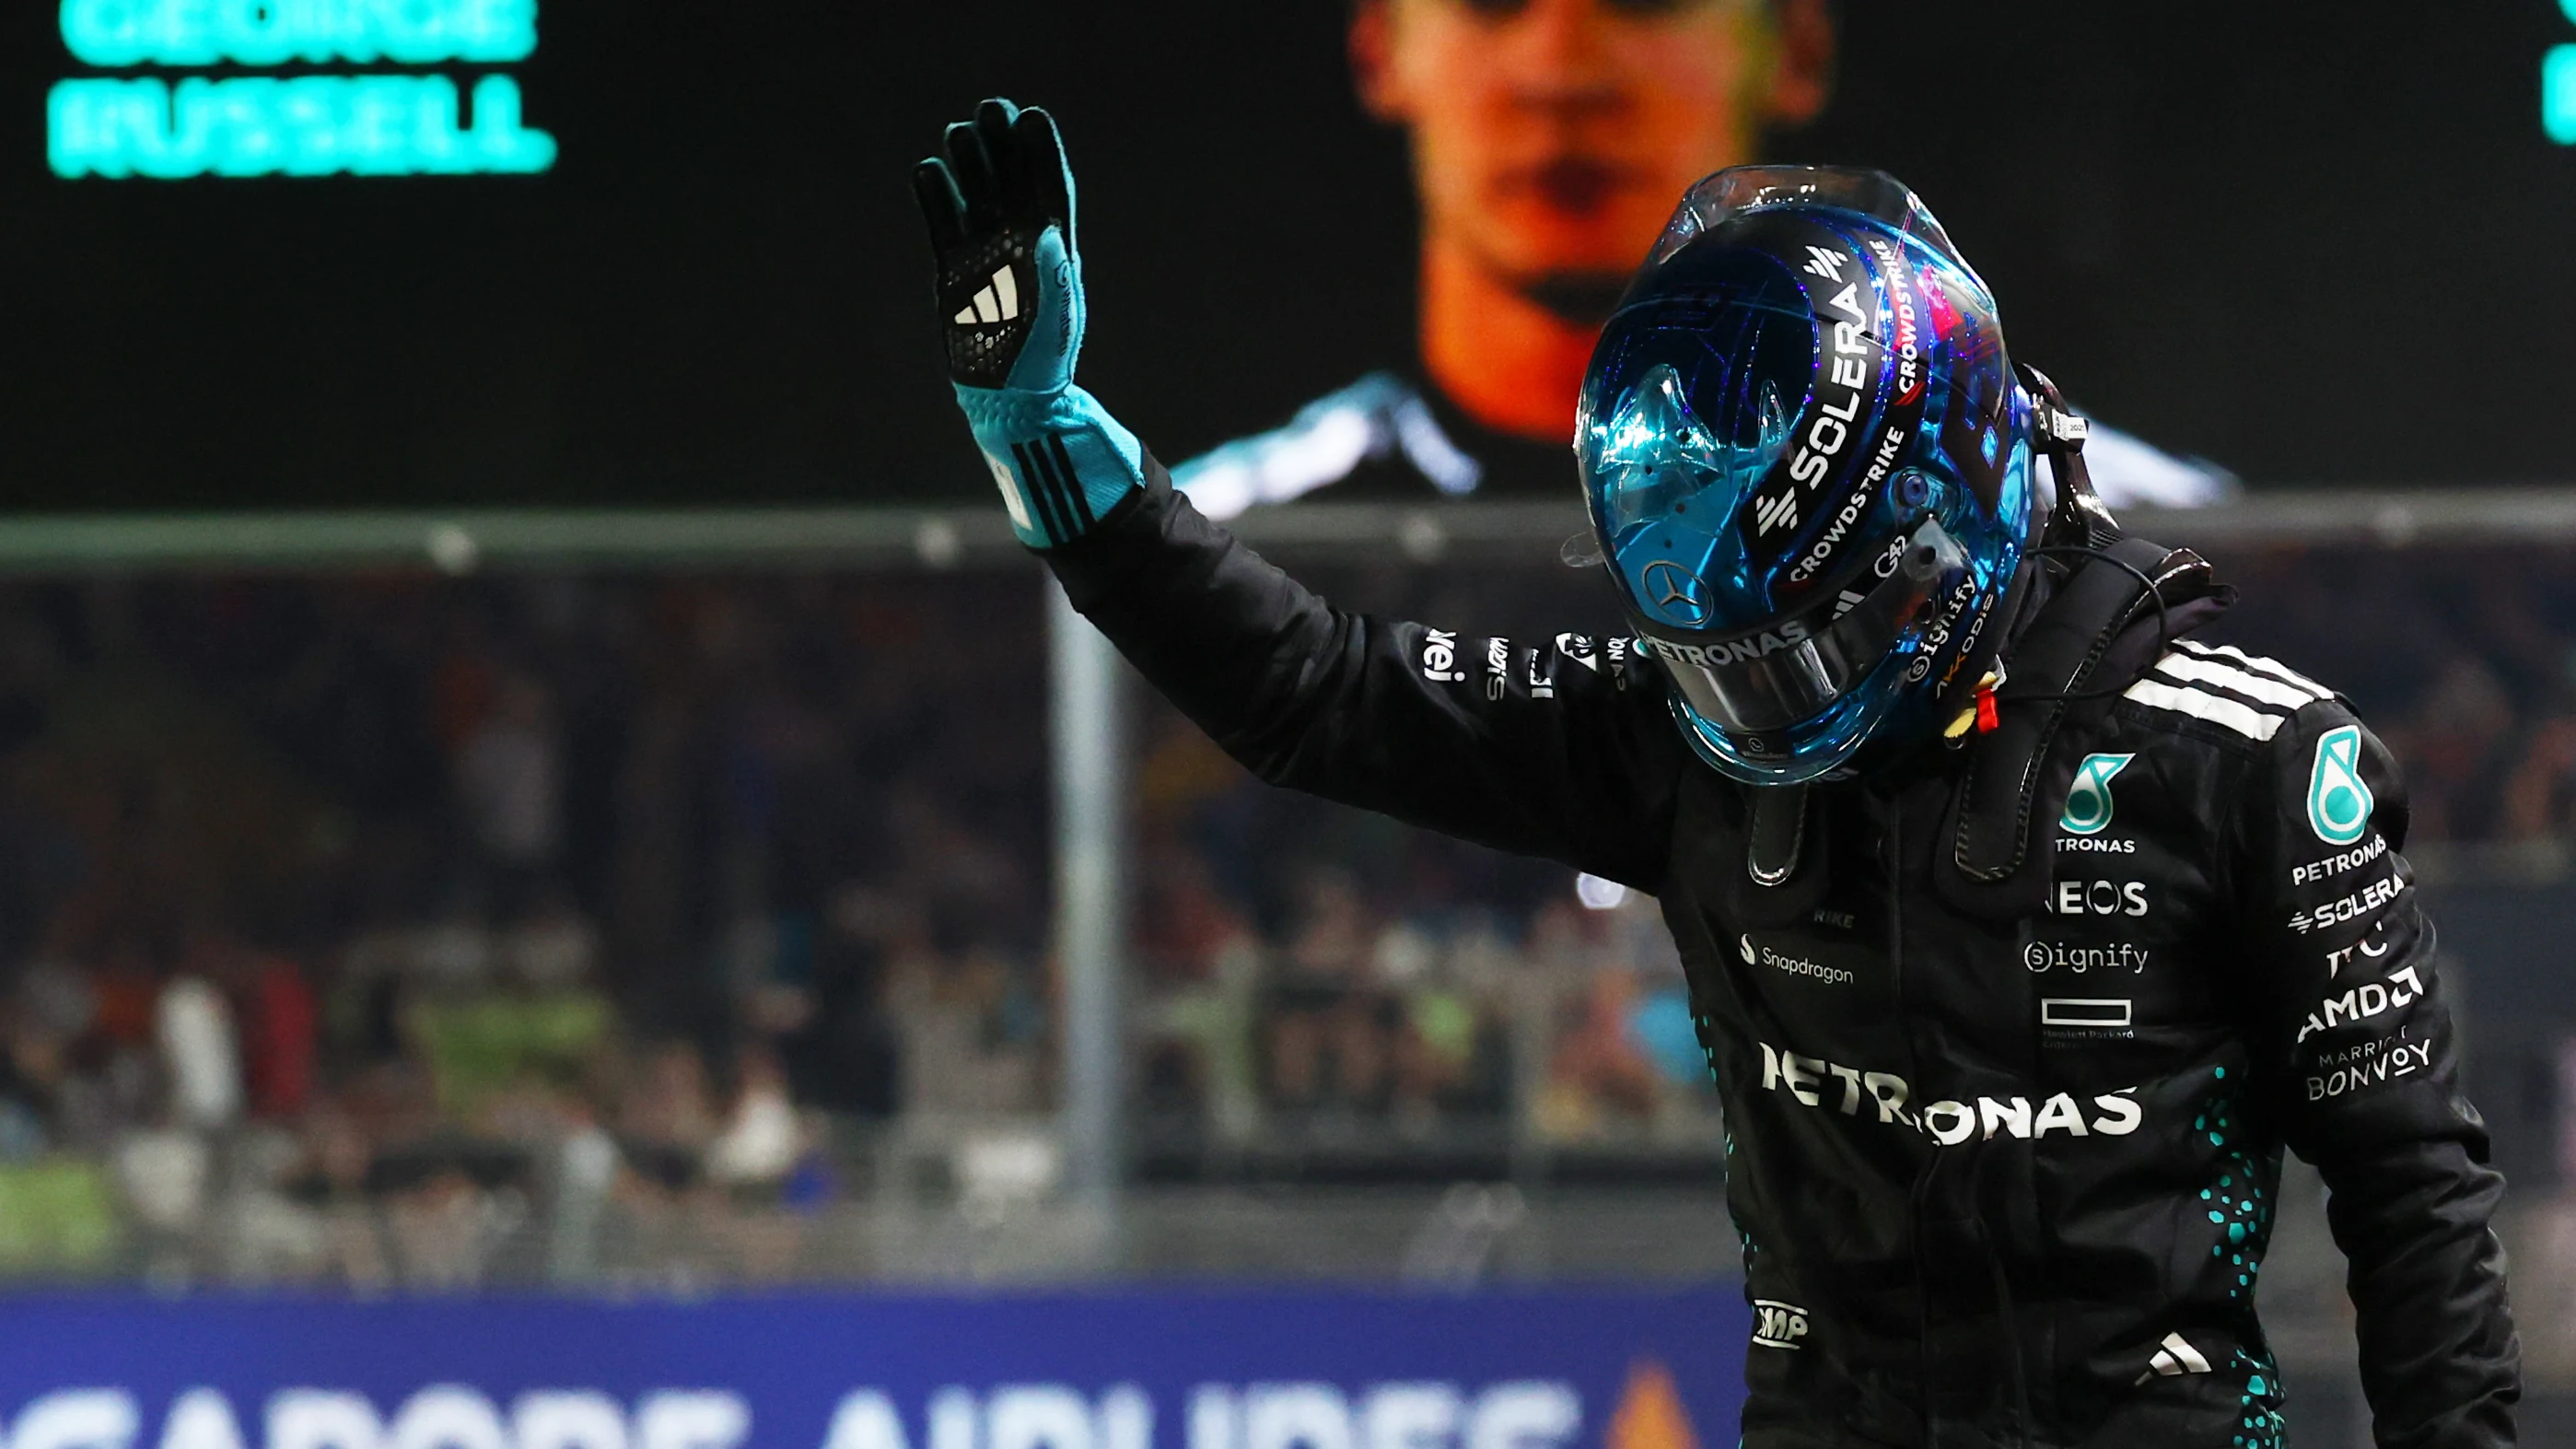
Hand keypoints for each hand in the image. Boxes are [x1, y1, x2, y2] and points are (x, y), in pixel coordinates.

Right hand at [915, 98, 1080, 392]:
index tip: (1031, 116)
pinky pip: (943, 224)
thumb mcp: (1056, 319)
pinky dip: (936, 198)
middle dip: (1001, 145)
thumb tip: (1046, 230)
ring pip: (975, 195)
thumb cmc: (1042, 361)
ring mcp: (985, 253)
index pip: (1049, 188)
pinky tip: (928, 171)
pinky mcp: (954, 270)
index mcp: (1053, 249)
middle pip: (1010, 181)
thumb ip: (1055, 275)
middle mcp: (1019, 243)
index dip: (1041, 152)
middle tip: (990, 108)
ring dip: (969, 163)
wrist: (1007, 398)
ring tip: (959, 131)